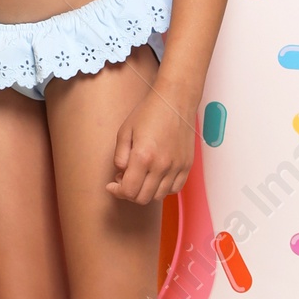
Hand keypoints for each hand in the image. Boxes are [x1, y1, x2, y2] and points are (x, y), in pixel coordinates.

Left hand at [107, 83, 194, 205]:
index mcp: (143, 156)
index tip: (112, 185)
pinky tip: (156, 177)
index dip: (117, 191)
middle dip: (129, 193)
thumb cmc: (149, 112)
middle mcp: (161, 166)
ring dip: (146, 192)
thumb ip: (120, 156)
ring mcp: (176, 167)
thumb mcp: (125, 131)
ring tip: (140, 176)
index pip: (129, 190)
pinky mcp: (187, 166)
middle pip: (143, 198)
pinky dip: (163, 189)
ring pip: (159, 196)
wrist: (175, 100)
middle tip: (124, 179)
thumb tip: (121, 174)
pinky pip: (175, 189)